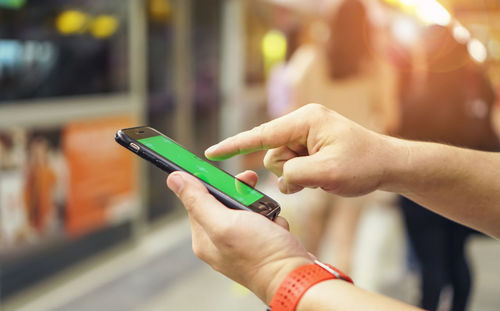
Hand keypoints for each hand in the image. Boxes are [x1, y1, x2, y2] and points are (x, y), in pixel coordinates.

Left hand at [166, 170, 312, 302]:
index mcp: (204, 238)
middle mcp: (220, 242)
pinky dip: (272, 220)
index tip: (225, 174)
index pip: (197, 199)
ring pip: (247, 209)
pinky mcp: (261, 244)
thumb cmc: (260, 253)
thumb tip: (174, 178)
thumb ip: (198, 201)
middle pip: (224, 202)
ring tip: (269, 216)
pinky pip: (264, 220)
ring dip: (261, 206)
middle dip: (242, 194)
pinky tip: (276, 229)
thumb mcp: (224, 222)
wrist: (296, 277)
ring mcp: (241, 243)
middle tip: (252, 186)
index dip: (211, 183)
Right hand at [205, 104, 400, 196]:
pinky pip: (292, 166)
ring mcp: (306, 136)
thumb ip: (294, 174)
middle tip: (314, 175)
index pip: (261, 135)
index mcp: (305, 121)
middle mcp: (302, 124)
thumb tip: (281, 176)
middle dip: (287, 170)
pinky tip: (321, 176)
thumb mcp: (327, 173)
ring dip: (296, 176)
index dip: (234, 145)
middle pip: (272, 154)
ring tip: (322, 176)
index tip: (211, 153)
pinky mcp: (310, 148)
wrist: (388, 165)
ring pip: (281, 163)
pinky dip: (302, 177)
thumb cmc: (363, 164)